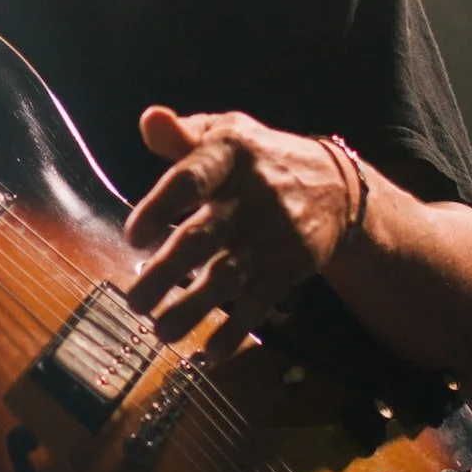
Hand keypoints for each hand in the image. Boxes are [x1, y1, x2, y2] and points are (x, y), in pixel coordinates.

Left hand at [121, 108, 358, 358]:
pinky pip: (260, 304)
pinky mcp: (289, 268)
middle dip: (167, 271)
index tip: (134, 237)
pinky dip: (236, 331)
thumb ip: (182, 135)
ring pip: (228, 277)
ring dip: (193, 308)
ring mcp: (272, 236)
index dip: (161, 207)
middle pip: (204, 237)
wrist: (337, 187)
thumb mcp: (225, 132)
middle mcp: (251, 198)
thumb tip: (149, 119)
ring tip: (160, 331)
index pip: (191, 180)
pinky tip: (210, 352)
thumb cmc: (257, 158)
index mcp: (229, 157)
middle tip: (134, 300)